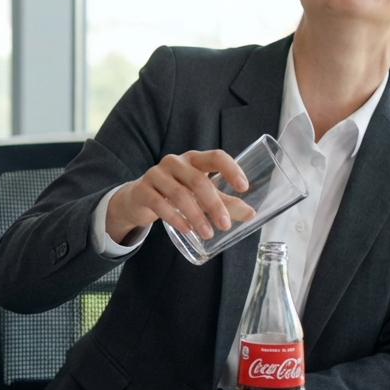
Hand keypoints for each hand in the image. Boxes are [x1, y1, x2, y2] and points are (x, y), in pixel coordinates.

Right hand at [105, 150, 253, 243]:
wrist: (138, 198)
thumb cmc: (175, 193)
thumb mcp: (200, 196)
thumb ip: (224, 202)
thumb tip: (251, 213)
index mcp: (194, 159)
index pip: (215, 157)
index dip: (231, 169)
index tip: (243, 187)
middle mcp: (175, 162)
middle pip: (198, 180)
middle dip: (214, 204)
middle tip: (225, 225)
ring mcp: (156, 174)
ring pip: (179, 194)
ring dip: (196, 216)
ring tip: (208, 233)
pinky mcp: (142, 190)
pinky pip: (159, 204)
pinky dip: (175, 218)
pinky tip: (186, 229)